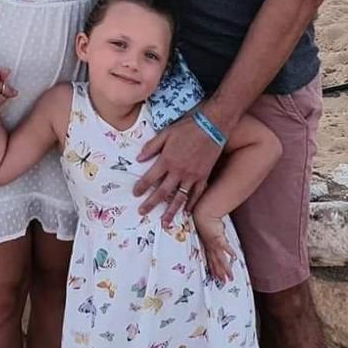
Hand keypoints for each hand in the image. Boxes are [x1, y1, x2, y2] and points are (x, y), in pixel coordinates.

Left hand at [133, 111, 223, 225]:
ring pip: (179, 198)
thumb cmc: (187, 126)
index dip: (141, 187)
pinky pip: (196, 194)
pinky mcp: (204, 176)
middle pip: (162, 192)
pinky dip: (191, 204)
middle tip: (142, 212)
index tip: (135, 194)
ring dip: (171, 211)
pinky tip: (186, 212)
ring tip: (164, 222)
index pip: (150, 178)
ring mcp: (192, 176)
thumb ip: (151, 147)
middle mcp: (178, 171)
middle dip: (151, 204)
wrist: (212, 125)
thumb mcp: (166, 132)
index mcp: (167, 160)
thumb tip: (138, 158)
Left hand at [194, 212, 235, 282]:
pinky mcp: (218, 239)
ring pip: (220, 260)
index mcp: (207, 247)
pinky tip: (235, 257)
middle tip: (223, 282)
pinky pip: (225, 247)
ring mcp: (214, 245)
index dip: (213, 269)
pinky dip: (229, 252)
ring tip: (230, 277)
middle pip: (215, 263)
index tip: (215, 277)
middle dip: (219, 273)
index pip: (210, 261)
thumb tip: (215, 236)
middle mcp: (210, 248)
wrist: (203, 216)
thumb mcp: (207, 231)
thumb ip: (212, 236)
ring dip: (225, 269)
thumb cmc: (204, 221)